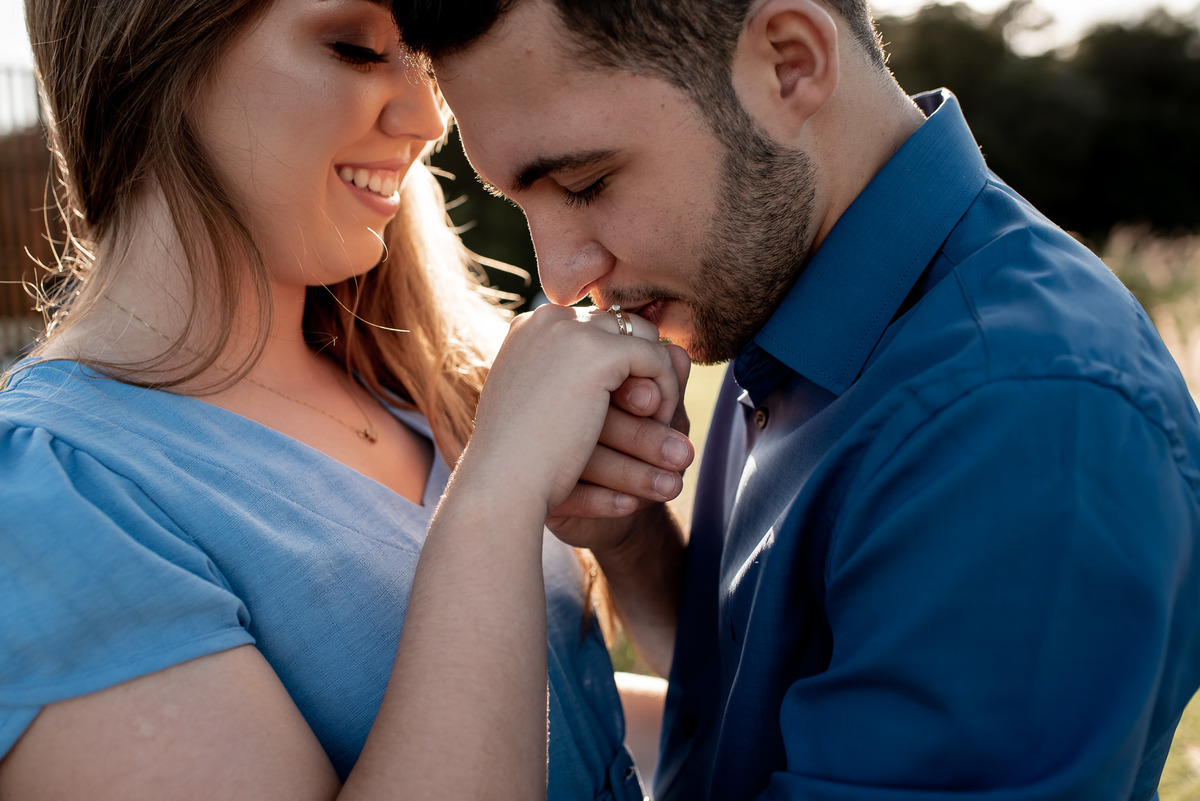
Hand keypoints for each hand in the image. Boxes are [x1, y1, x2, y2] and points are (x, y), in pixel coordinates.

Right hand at [457, 303, 681, 518]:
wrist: (500, 484)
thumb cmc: (521, 459)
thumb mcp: (557, 409)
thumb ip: (596, 378)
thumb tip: (677, 353)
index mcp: (530, 328)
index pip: (595, 327)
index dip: (621, 360)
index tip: (638, 400)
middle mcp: (548, 318)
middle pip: (621, 327)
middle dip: (645, 365)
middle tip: (660, 410)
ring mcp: (570, 331)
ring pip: (643, 343)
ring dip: (662, 383)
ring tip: (671, 424)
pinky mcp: (597, 353)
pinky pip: (657, 361)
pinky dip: (668, 394)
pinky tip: (662, 431)